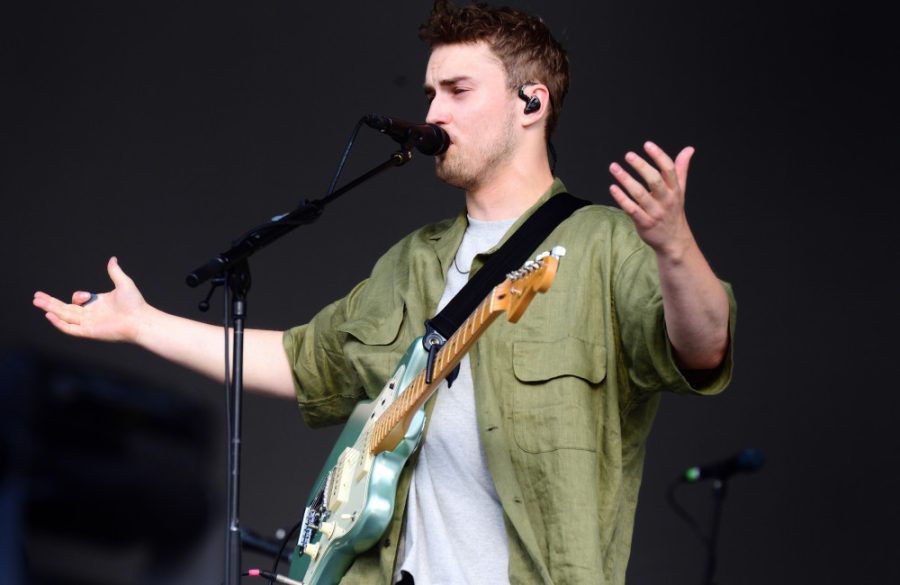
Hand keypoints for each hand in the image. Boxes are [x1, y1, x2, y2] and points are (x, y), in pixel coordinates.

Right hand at [33, 256, 147, 342]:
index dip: (77, 296)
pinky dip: (59, 323)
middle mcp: (91, 315)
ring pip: (64, 317)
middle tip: (36, 297)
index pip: (77, 301)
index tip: (85, 296)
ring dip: (50, 310)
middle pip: (65, 309)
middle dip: (50, 303)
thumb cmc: (135, 304)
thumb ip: (114, 272)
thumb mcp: (123, 283)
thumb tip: (112, 259)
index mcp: (97, 304)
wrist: (141, 319)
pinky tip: (49, 315)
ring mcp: (89, 324)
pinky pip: (70, 329)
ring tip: (36, 302)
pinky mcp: (89, 332)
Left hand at [608, 141, 695, 258]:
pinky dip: (621, 198)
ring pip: (639, 194)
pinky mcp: (644, 223)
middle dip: (641, 166)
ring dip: (625, 179)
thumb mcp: (680, 190)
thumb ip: (681, 169)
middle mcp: (666, 200)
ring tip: (614, 167)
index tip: (647, 144)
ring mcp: (655, 212)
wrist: (674, 240)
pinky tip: (613, 187)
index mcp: (675, 190)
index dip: (658, 155)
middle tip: (628, 155)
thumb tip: (689, 149)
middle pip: (654, 180)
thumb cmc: (674, 211)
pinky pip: (631, 209)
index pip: (669, 169)